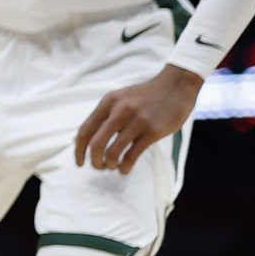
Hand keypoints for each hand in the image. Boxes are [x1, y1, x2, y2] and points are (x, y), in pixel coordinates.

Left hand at [74, 65, 202, 173]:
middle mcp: (120, 111)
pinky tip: (125, 168)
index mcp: (108, 102)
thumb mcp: (120, 98)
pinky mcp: (153, 131)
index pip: (85, 131)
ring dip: (109, 165)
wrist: (176, 86)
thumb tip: (84, 139)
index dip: (78, 150)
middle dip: (94, 161)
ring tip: (113, 166)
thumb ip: (105, 115)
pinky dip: (125, 166)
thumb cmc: (145, 96)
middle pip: (95, 144)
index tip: (79, 162)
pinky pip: (132, 155)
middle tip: (98, 166)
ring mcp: (137, 121)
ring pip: (113, 152)